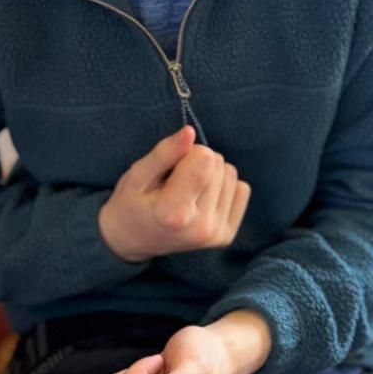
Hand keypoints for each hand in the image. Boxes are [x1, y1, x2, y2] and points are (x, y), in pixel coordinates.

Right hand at [98, 125, 250, 264]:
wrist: (132, 241)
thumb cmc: (131, 203)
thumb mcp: (137, 175)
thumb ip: (164, 153)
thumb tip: (190, 132)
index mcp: (175, 212)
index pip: (205, 159)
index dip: (188, 152)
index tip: (171, 165)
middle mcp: (201, 227)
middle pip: (218, 165)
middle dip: (198, 163)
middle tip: (174, 180)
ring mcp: (216, 235)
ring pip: (231, 175)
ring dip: (211, 174)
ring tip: (186, 190)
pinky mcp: (226, 236)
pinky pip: (241, 190)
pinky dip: (224, 187)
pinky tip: (202, 198)